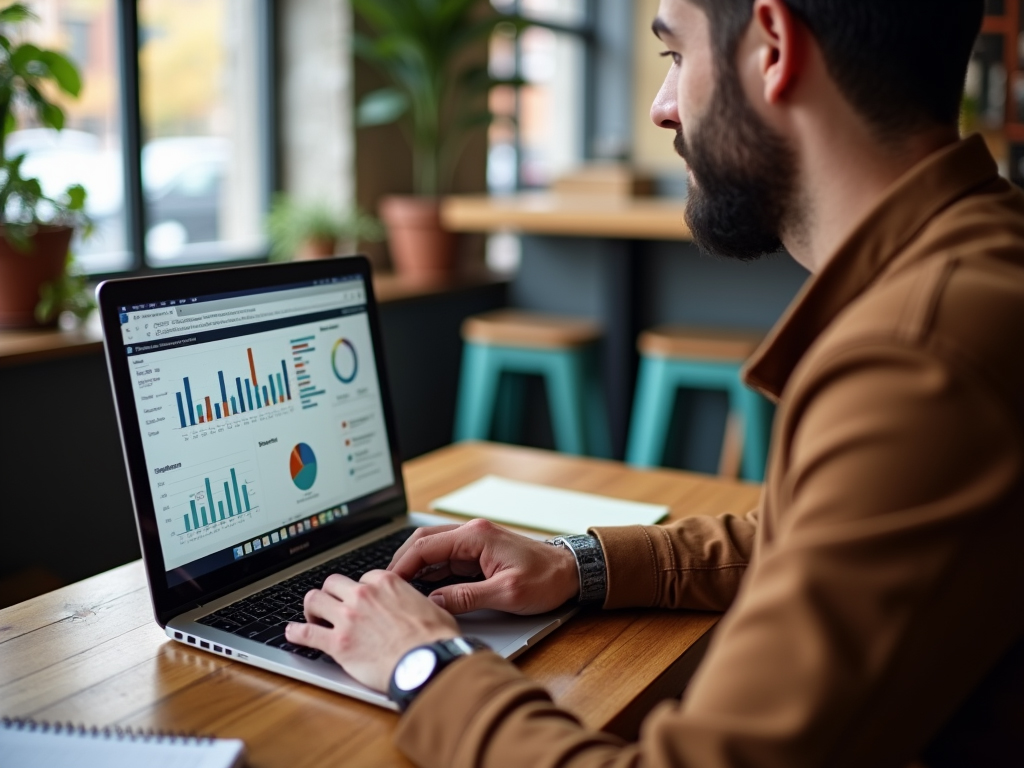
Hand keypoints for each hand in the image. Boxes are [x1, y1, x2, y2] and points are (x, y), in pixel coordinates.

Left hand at [285, 570, 458, 691]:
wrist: (427, 662)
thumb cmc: (434, 639)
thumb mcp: (431, 607)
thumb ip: (415, 601)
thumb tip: (419, 606)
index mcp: (386, 582)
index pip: (362, 577)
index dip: (361, 590)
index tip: (360, 600)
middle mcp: (363, 595)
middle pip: (333, 583)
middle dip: (331, 594)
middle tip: (332, 606)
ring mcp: (347, 618)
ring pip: (314, 600)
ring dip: (312, 608)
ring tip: (312, 617)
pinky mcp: (338, 644)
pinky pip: (307, 633)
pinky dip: (296, 633)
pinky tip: (292, 633)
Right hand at [387, 518, 578, 614]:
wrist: (572, 572)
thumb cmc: (546, 580)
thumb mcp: (507, 594)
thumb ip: (467, 597)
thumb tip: (434, 603)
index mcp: (477, 536)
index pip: (426, 545)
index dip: (402, 565)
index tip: (387, 583)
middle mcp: (473, 533)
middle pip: (424, 542)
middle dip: (402, 562)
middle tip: (386, 586)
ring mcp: (475, 542)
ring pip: (433, 549)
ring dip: (415, 567)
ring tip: (399, 590)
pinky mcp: (479, 554)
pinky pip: (446, 559)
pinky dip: (430, 572)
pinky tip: (422, 589)